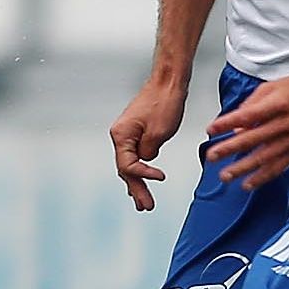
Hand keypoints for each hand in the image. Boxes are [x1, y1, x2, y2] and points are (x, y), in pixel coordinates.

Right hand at [110, 77, 188, 212]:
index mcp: (121, 135)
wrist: (168, 81)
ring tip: (143, 203)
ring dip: (137, 183)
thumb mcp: (159, 132)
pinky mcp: (135, 132)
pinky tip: (142, 180)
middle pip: (125, 169)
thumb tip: (145, 160)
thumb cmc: (165, 103)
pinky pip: (134, 156)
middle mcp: (119, 136)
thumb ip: (149, 150)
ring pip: (129, 164)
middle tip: (146, 207)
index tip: (162, 178)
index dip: (143, 175)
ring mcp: (126, 134)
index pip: (128, 165)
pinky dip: (139, 170)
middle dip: (137, 188)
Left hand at [204, 70, 288, 190]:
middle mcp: (285, 123)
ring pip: (264, 157)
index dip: (227, 123)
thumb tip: (235, 126)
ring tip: (225, 175)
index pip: (247, 115)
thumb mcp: (273, 86)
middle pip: (253, 138)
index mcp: (277, 104)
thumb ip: (251, 105)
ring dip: (243, 168)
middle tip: (211, 156)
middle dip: (229, 149)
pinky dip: (262, 177)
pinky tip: (248, 184)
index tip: (211, 129)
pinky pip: (279, 166)